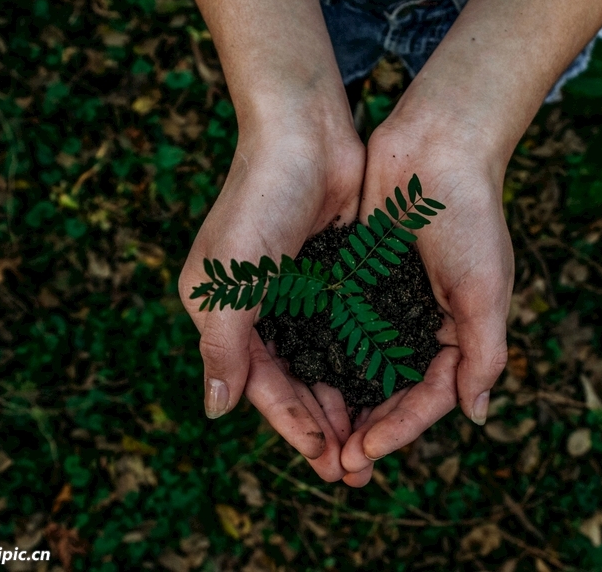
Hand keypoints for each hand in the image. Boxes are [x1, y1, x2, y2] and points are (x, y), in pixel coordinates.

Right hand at [179, 118, 363, 481]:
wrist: (305, 132)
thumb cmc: (260, 201)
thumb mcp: (231, 280)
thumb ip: (223, 347)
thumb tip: (216, 411)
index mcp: (224, 313)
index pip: (261, 385)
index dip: (293, 426)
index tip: (326, 462)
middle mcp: (258, 309)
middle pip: (293, 382)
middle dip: (322, 426)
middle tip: (355, 469)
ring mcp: (297, 293)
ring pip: (323, 363)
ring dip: (345, 402)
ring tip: (372, 442)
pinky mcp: (332, 276)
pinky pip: (346, 332)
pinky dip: (362, 362)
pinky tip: (385, 389)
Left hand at [340, 121, 513, 485]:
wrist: (437, 146)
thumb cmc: (470, 216)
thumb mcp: (486, 289)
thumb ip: (484, 354)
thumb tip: (476, 416)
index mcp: (458, 333)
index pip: (428, 397)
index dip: (399, 429)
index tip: (365, 453)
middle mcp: (421, 325)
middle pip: (391, 392)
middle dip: (366, 429)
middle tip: (336, 465)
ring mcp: (387, 303)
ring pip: (360, 367)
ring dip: (341, 403)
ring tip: (316, 437)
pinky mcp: (357, 279)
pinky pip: (338, 328)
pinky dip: (323, 356)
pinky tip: (299, 380)